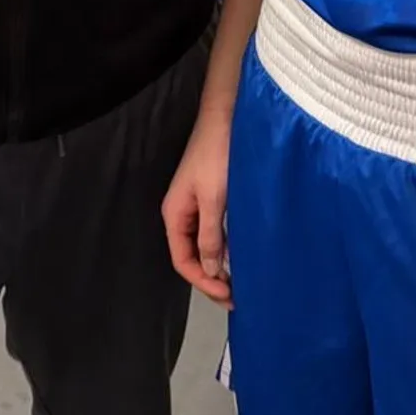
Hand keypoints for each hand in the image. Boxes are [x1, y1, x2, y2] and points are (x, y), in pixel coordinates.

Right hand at [162, 107, 231, 303]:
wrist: (225, 118)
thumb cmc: (217, 156)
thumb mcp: (214, 199)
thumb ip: (210, 236)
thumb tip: (211, 271)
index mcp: (175, 214)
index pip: (182, 260)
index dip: (202, 281)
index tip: (227, 294)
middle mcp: (182, 213)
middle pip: (191, 256)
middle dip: (210, 278)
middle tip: (235, 296)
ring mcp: (197, 205)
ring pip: (204, 245)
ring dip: (219, 264)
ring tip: (239, 283)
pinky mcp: (212, 197)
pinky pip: (215, 231)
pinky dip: (225, 247)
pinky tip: (240, 255)